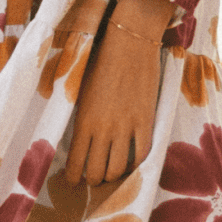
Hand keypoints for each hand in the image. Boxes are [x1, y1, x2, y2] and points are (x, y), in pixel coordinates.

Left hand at [65, 0, 170, 185]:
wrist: (130, 41)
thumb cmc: (101, 60)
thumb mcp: (80, 89)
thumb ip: (78, 115)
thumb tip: (75, 137)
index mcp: (83, 121)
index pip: (75, 163)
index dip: (74, 177)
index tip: (75, 180)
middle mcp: (103, 129)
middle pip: (97, 172)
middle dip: (94, 180)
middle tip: (94, 178)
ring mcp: (126, 127)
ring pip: (118, 169)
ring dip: (114, 175)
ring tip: (112, 172)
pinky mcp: (146, 121)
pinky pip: (142, 153)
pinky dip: (136, 163)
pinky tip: (131, 162)